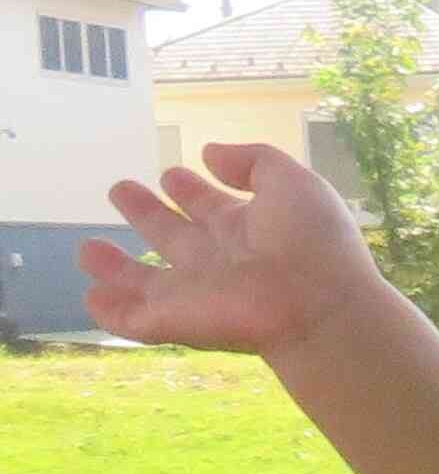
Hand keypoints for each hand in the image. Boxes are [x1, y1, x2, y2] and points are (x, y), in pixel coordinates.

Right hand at [82, 143, 384, 359]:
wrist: (317, 307)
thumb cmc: (311, 241)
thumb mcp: (292, 182)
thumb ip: (252, 161)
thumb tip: (209, 152)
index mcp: (249, 228)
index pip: (211, 206)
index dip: (190, 190)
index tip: (171, 173)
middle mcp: (219, 260)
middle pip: (175, 235)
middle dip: (148, 213)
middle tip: (120, 189)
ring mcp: (194, 294)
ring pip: (147, 280)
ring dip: (117, 266)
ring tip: (87, 249)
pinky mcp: (172, 322)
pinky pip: (134, 319)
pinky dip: (110, 310)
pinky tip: (92, 296)